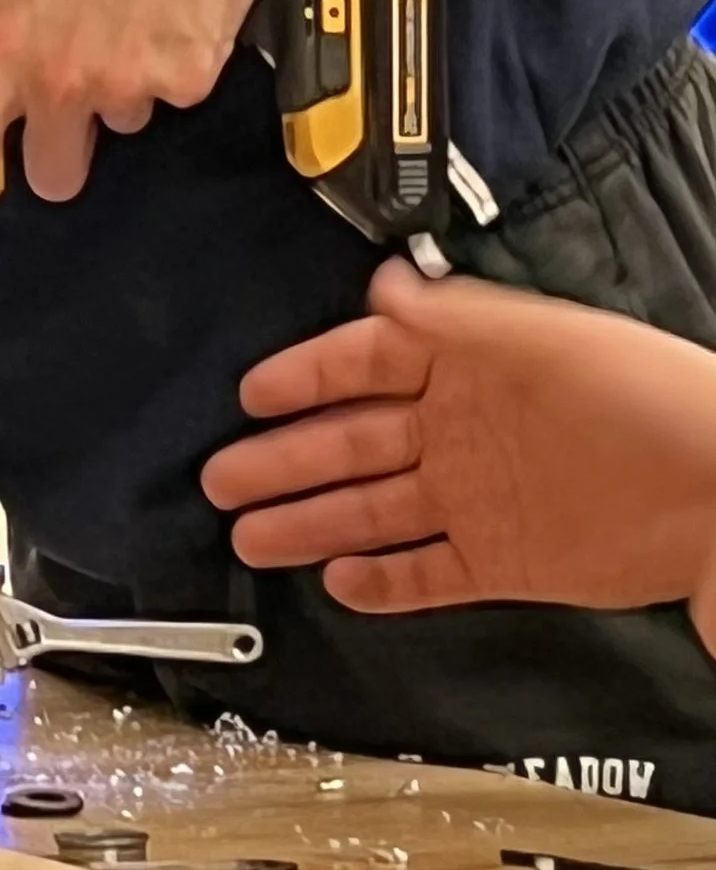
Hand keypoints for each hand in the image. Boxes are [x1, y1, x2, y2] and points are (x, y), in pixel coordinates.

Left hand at [0, 0, 257, 304]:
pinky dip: (169, 66)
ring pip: (117, 125)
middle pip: (52, 171)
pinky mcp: (186, 78)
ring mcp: (127, 86)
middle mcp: (61, 82)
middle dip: (58, 143)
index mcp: (4, 51)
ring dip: (116, 90)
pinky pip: (171, 94)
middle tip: (69, 91)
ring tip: (123, 17)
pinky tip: (165, 13)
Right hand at [201, 259, 715, 650]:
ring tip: (249, 535)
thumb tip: (381, 289)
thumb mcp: (541, 341)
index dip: (307, 377)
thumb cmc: (647, 402)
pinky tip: (335, 578)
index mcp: (470, 368)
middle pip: (353, 444)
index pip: (367, 365)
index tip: (253, 395)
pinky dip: (379, 580)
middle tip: (221, 477)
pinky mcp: (502, 562)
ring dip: (309, 520)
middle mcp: (465, 433)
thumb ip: (454, 318)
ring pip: (372, 512)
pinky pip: (425, 572)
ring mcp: (479, 500)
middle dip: (283, 459)